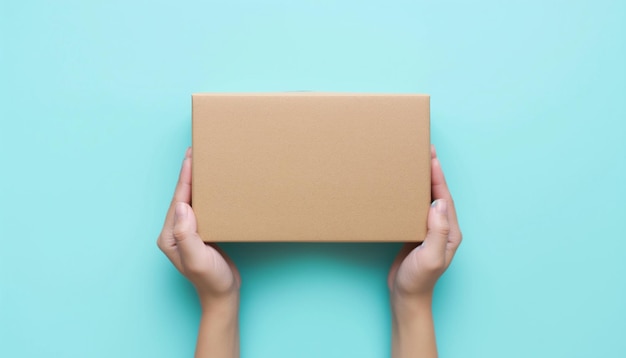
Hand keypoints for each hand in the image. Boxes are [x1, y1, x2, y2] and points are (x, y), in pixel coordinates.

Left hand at [158, 148, 239, 357]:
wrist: (222, 296)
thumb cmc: (210, 280)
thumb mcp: (198, 259)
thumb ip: (187, 235)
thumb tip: (183, 207)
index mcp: (170, 235)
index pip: (178, 200)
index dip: (185, 177)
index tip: (191, 156)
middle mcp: (175, 231)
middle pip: (181, 196)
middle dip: (188, 173)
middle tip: (196, 150)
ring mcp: (187, 232)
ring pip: (190, 199)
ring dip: (196, 181)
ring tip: (203, 161)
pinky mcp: (200, 233)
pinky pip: (201, 207)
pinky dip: (205, 193)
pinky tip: (213, 185)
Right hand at [388, 146, 461, 357]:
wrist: (406, 297)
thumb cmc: (419, 280)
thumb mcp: (430, 257)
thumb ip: (438, 231)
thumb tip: (439, 203)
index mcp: (450, 231)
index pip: (444, 197)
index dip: (438, 176)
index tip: (431, 156)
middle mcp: (443, 228)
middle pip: (438, 193)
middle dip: (432, 171)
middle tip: (424, 150)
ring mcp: (429, 230)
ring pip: (427, 198)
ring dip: (422, 180)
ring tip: (414, 162)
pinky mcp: (416, 233)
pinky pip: (415, 208)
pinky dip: (411, 193)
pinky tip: (402, 186)